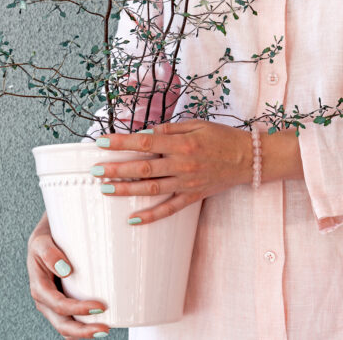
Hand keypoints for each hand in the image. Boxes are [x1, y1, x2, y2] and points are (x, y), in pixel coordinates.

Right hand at [27, 211, 110, 338]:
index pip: (59, 305)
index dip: (78, 310)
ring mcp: (53, 303)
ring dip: (84, 333)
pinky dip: (82, 327)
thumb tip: (66, 271)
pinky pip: (71, 320)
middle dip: (83, 331)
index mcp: (38, 288)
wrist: (48, 233)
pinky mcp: (63, 301)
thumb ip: (50, 253)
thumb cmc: (46, 237)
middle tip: (105, 328)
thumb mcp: (41, 240)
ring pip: (66, 326)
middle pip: (62, 324)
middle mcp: (45, 300)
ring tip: (104, 329)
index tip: (100, 306)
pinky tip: (98, 325)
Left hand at [92, 119, 252, 224]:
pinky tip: (132, 219)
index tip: (100, 142)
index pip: (145, 141)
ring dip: (126, 190)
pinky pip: (169, 209)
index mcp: (182, 143)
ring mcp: (187, 183)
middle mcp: (182, 164)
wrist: (248, 158)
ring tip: (104, 189)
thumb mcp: (196, 124)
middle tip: (94, 170)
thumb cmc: (222, 137)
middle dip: (116, 169)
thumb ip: (169, 128)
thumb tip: (144, 131)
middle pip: (143, 168)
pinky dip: (150, 216)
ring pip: (151, 189)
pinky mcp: (193, 196)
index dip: (120, 142)